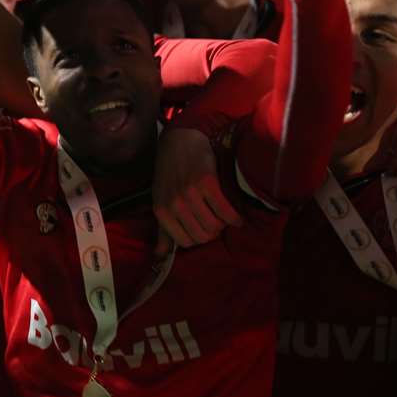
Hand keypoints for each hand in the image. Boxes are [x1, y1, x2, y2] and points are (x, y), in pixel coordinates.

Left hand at [153, 128, 242, 253]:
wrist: (179, 141)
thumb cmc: (170, 173)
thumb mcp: (161, 200)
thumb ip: (163, 229)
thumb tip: (160, 256)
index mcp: (161, 211)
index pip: (186, 242)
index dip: (199, 238)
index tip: (205, 228)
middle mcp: (174, 204)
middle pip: (203, 236)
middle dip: (213, 232)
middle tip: (216, 221)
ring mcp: (189, 193)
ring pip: (214, 226)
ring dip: (223, 224)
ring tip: (224, 215)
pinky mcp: (206, 183)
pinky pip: (225, 211)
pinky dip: (234, 217)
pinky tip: (236, 216)